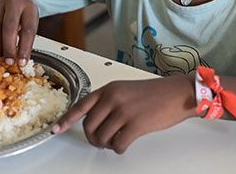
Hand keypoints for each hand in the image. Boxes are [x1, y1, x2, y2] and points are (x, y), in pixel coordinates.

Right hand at [0, 0, 38, 64]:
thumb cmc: (23, 10)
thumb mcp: (30, 18)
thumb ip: (27, 36)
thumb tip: (21, 58)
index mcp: (29, 6)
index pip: (28, 29)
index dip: (25, 48)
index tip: (23, 62)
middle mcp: (14, 2)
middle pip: (9, 28)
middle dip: (9, 48)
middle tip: (10, 62)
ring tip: (3, 57)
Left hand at [53, 76, 195, 152]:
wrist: (178, 92)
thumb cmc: (157, 93)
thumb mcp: (128, 89)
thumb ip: (111, 100)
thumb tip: (98, 118)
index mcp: (110, 88)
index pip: (81, 105)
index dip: (66, 119)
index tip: (57, 129)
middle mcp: (114, 98)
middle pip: (89, 126)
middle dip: (93, 138)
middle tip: (101, 140)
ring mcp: (124, 111)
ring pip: (101, 137)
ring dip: (107, 144)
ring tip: (116, 140)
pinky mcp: (135, 124)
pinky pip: (117, 144)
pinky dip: (119, 148)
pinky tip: (125, 143)